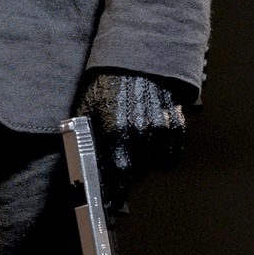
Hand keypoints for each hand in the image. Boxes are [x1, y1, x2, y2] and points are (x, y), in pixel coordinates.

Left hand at [75, 70, 189, 211]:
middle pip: (137, 169)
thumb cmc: (108, 79)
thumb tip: (78, 160)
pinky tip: (157, 150)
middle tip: (120, 166)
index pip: (118, 172)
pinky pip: (174, 149)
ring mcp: (160, 126)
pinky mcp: (175, 118)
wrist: (136, 54)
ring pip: (155, 161)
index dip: (115, 190)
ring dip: (145, 161)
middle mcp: (140, 131)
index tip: (111, 200)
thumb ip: (84, 134)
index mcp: (116, 129)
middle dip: (127, 171)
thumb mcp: (87, 105)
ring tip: (136, 151)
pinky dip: (166, 154)